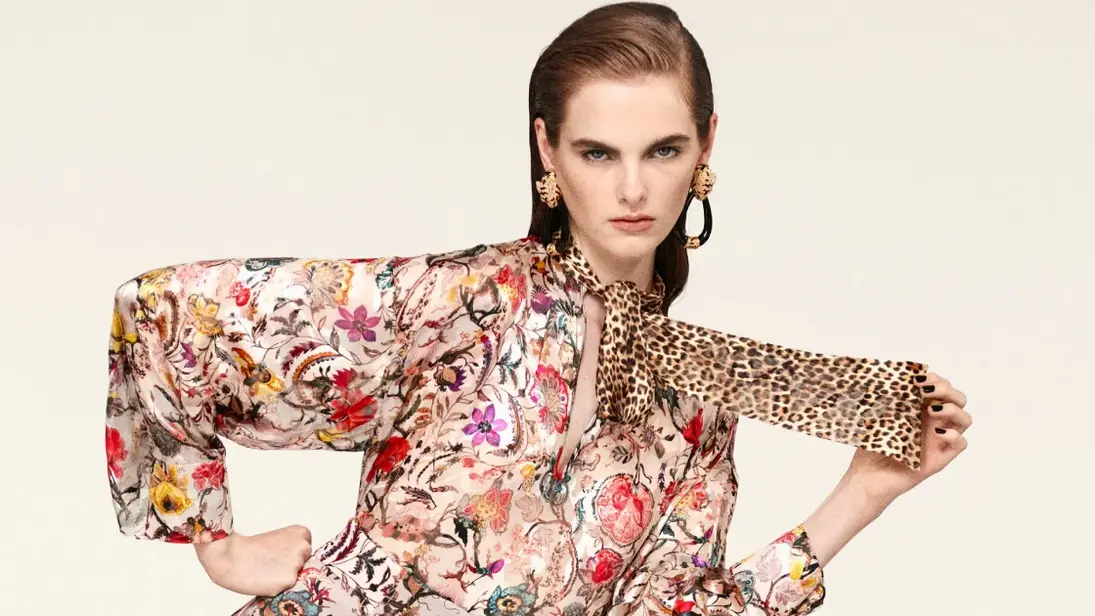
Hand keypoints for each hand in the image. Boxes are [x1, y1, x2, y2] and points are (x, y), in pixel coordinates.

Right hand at [194, 525, 312, 596]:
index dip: (293, 555)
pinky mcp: (289, 580)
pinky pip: (287, 587)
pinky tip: (265, 578)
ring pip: (296, 576)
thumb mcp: (278, 540)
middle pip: (305, 563)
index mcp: (302, 533)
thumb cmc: (250, 549)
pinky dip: (277, 586)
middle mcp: (303, 548)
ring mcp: (297, 564)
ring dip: (285, 576)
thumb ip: (293, 550)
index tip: (280, 554)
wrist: (231, 556)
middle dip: (291, 565)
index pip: (307, 550)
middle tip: (272, 563)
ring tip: (267, 570)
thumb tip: (302, 566)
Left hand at [845, 372, 971, 504]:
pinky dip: (954, 435)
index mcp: (922, 409)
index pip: (941, 387)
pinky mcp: (941, 458)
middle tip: (925, 390)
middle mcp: (935, 422)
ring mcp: (940, 440)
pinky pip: (961, 443)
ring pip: (965, 418)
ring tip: (931, 409)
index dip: (935, 378)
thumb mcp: (879, 417)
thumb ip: (892, 399)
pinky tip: (936, 433)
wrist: (867, 477)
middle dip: (946, 389)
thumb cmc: (872, 446)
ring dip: (952, 408)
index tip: (917, 377)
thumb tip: (898, 377)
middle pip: (958, 399)